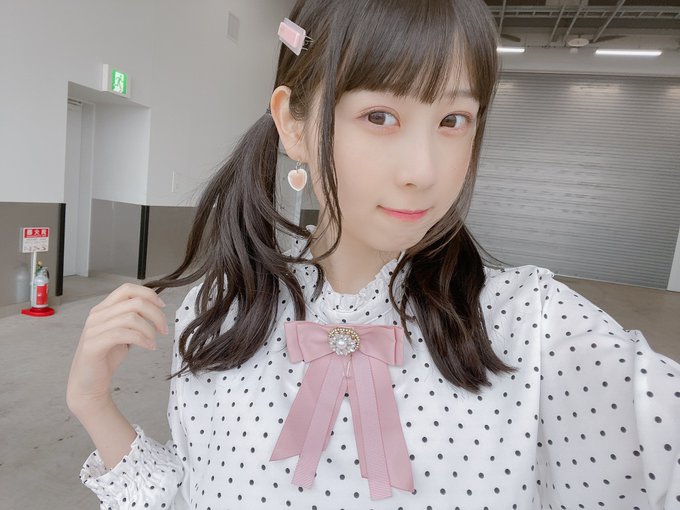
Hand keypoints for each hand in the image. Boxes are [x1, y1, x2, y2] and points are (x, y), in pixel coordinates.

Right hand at [66, 283, 168, 415]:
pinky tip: (148, 347)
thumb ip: (133, 319)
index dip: (148, 294)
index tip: (162, 306)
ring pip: (131, 317)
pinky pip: (123, 334)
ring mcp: (93, 329)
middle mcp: (97, 315)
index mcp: (104, 309)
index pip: (127, 289)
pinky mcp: (93, 345)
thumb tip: (155, 308)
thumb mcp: (123, 332)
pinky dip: (142, 339)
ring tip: (154, 341)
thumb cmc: (106, 357)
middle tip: (164, 329)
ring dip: (150, 329)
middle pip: (134, 302)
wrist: (88, 383)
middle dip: (156, 314)